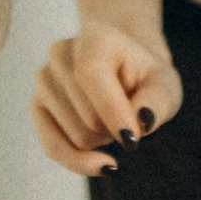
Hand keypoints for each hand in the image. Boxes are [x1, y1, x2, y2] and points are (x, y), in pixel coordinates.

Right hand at [33, 20, 181, 176]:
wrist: (123, 69)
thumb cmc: (145, 77)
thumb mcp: (164, 84)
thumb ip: (157, 101)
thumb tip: (141, 123)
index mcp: (94, 38)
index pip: (91, 76)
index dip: (112, 112)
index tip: (132, 140)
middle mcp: (60, 54)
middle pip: (89, 119)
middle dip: (116, 129)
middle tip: (127, 113)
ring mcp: (43, 80)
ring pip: (76, 139)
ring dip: (101, 140)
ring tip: (109, 116)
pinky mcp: (36, 106)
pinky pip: (53, 148)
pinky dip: (80, 161)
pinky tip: (98, 160)